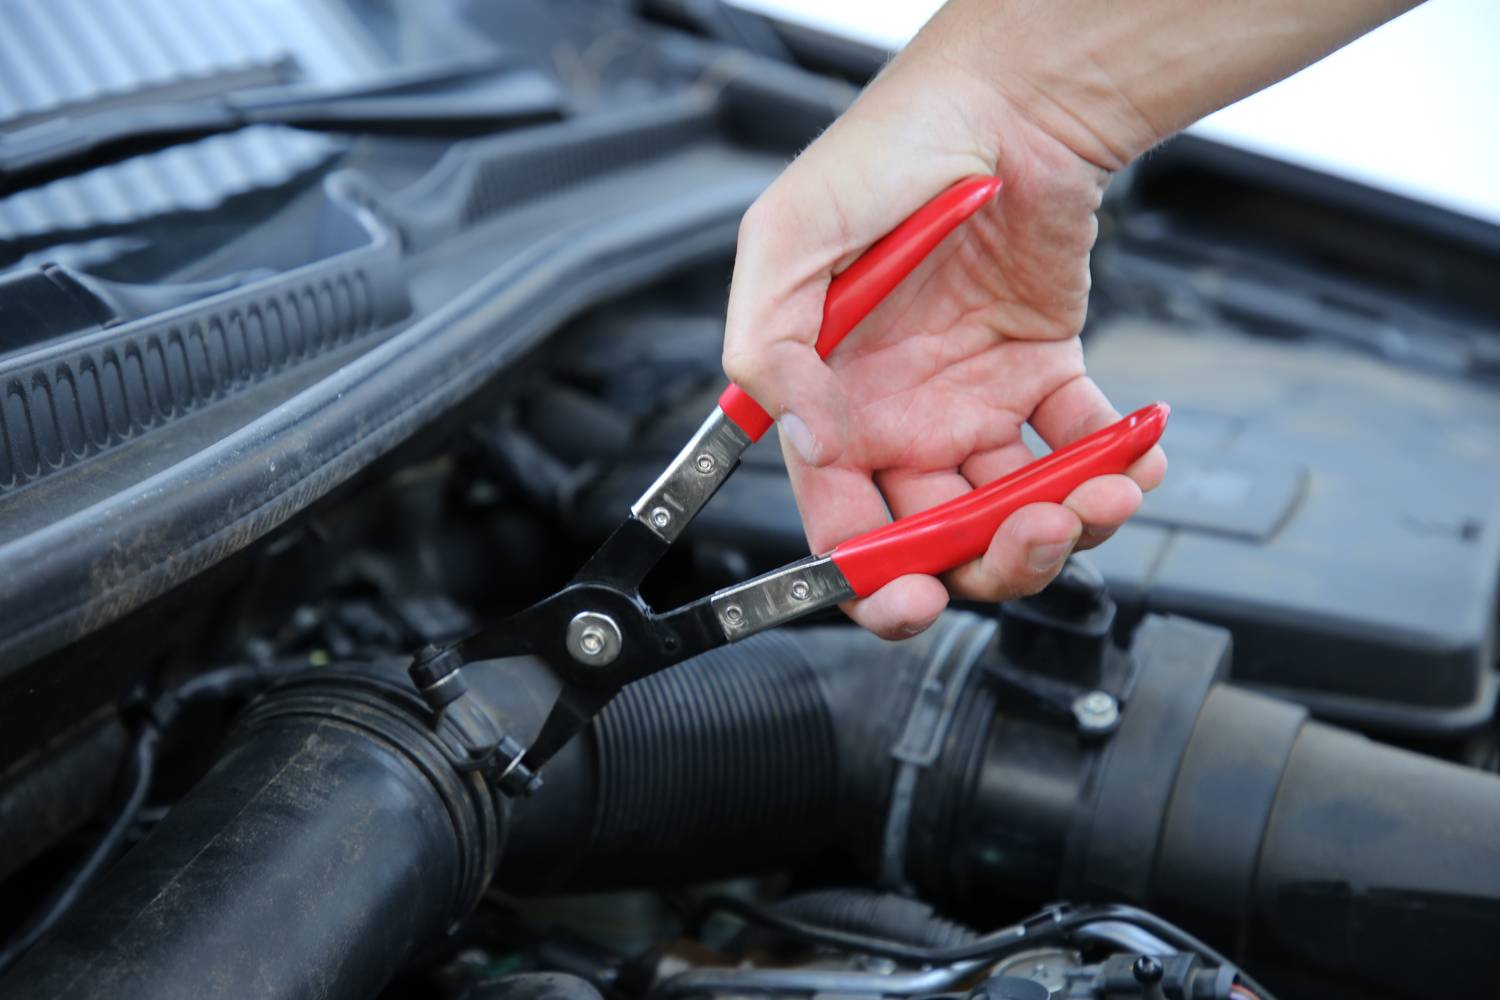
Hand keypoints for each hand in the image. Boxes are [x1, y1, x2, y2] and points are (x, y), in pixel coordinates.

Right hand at [721, 44, 1164, 638]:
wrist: (1004, 101)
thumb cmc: (888, 153)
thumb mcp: (787, 239)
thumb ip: (767, 350)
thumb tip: (804, 440)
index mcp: (832, 402)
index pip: (841, 521)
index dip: (871, 578)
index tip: (910, 598)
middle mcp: (902, 416)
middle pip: (938, 537)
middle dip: (986, 560)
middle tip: (1026, 535)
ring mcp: (975, 400)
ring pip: (1013, 507)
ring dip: (1063, 523)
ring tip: (1099, 493)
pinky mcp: (1045, 373)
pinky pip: (1080, 444)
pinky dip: (1115, 465)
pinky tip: (1130, 457)